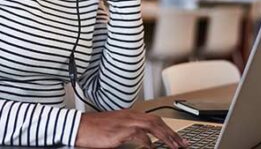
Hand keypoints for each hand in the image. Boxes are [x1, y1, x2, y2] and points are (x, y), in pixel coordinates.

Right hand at [75, 109, 189, 148]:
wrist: (78, 127)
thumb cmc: (93, 129)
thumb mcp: (114, 128)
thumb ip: (129, 131)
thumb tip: (144, 140)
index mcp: (129, 114)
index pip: (153, 118)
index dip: (167, 128)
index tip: (177, 138)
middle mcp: (129, 115)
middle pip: (157, 121)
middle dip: (172, 133)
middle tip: (182, 144)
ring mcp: (125, 122)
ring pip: (152, 126)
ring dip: (166, 137)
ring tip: (174, 147)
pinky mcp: (120, 130)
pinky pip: (139, 134)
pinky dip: (148, 141)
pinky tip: (152, 148)